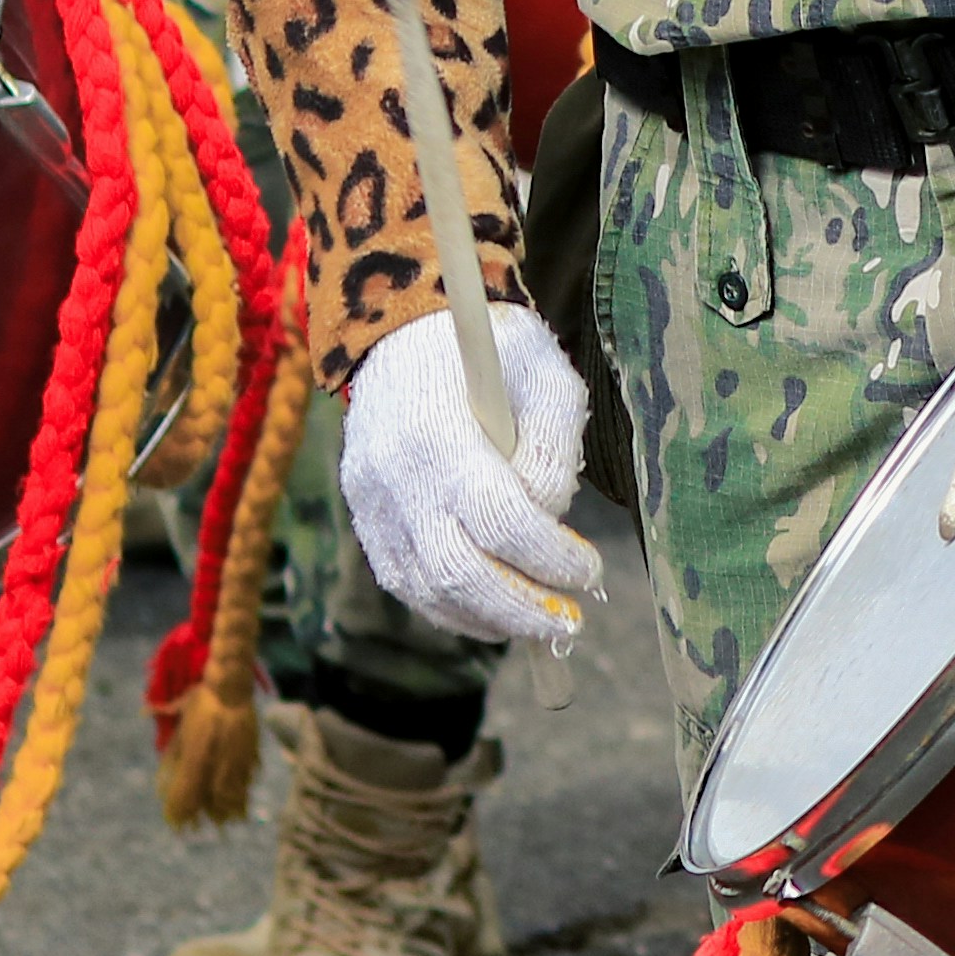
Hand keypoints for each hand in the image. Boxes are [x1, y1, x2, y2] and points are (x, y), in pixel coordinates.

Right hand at [336, 301, 595, 647]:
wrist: (403, 332)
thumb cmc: (489, 352)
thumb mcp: (545, 375)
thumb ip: (554, 450)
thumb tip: (552, 520)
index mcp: (440, 434)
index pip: (500, 522)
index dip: (551, 559)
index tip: (591, 571)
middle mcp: (395, 475)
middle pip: (456, 571)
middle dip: (520, 609)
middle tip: (568, 623)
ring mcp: (370, 499)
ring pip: (424, 588)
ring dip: (486, 618)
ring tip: (535, 623)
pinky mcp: (363, 514)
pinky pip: (402, 580)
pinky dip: (448, 607)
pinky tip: (491, 610)